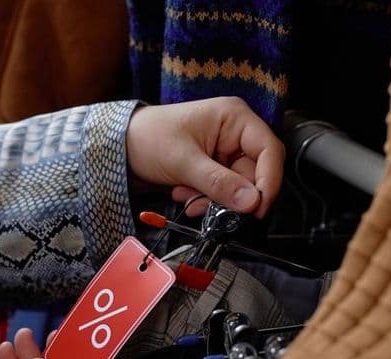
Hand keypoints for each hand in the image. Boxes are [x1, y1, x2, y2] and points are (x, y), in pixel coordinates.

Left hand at [126, 97, 284, 217]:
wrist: (120, 147)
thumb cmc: (148, 138)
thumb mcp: (183, 161)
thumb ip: (218, 183)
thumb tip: (250, 202)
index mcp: (235, 118)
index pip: (269, 151)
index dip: (268, 182)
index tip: (257, 208)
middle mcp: (235, 134)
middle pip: (254, 175)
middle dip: (229, 196)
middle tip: (204, 206)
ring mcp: (224, 153)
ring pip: (237, 189)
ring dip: (211, 200)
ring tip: (183, 193)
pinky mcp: (213, 170)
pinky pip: (220, 193)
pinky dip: (203, 199)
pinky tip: (181, 192)